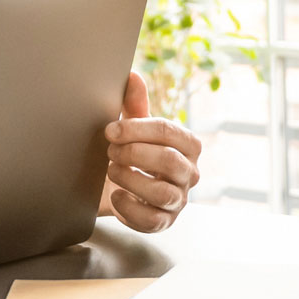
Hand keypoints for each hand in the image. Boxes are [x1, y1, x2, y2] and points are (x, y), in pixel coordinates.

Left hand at [100, 72, 201, 232]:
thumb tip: (132, 76)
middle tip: (109, 151)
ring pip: (161, 192)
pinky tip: (115, 195)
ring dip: (130, 179)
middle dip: (133, 153)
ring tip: (111, 171)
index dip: (137, 128)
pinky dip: (129, 207)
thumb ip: (135, 105)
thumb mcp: (134, 128)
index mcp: (188, 145)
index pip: (169, 132)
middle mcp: (189, 173)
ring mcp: (179, 199)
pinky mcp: (164, 222)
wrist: (121, 186)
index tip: (110, 129)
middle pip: (168, 161)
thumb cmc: (133, 152)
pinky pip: (151, 219)